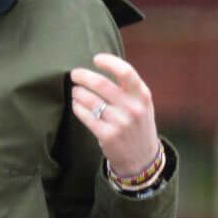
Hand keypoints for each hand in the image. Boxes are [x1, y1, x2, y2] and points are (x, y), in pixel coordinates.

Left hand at [70, 53, 159, 180]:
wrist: (142, 158)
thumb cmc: (138, 124)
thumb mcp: (142, 104)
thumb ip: (128, 87)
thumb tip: (102, 66)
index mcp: (142, 95)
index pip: (125, 71)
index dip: (108, 62)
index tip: (96, 59)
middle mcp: (133, 108)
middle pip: (102, 84)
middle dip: (83, 76)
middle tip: (75, 74)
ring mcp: (120, 123)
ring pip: (91, 100)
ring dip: (78, 92)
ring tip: (75, 91)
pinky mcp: (107, 136)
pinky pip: (86, 116)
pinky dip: (78, 107)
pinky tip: (76, 105)